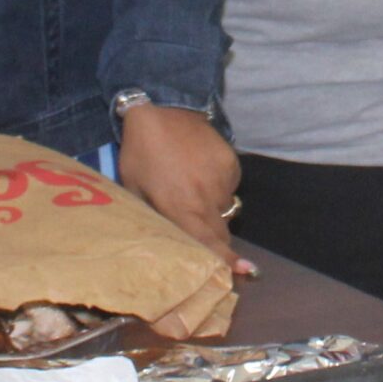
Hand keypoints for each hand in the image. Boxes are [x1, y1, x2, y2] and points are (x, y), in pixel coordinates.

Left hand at [117, 104, 253, 275]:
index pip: (208, 243)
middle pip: (221, 233)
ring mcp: (222, 179)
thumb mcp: (136, 189)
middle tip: (199, 231)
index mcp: (180, 207)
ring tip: (190, 187)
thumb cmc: (140, 153)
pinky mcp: (231, 163)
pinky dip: (216, 185)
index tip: (246, 273)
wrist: (164, 108)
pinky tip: (199, 169)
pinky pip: (228, 186)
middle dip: (215, 242)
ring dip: (211, 209)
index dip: (227, 262)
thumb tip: (168, 242)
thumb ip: (155, 217)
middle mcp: (206, 197)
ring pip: (223, 208)